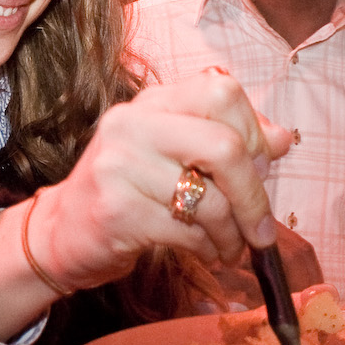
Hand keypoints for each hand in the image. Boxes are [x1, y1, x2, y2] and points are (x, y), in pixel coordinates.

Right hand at [31, 69, 292, 291]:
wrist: (62, 231)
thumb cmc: (129, 192)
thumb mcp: (174, 154)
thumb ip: (225, 139)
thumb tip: (283, 138)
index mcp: (152, 102)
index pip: (221, 91)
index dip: (253, 132)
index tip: (258, 168)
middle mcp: (132, 124)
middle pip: (225, 145)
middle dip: (254, 195)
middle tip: (259, 227)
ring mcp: (120, 165)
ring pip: (210, 199)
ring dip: (233, 234)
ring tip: (230, 247)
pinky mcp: (116, 210)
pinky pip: (187, 232)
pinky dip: (209, 249)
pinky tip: (205, 252)